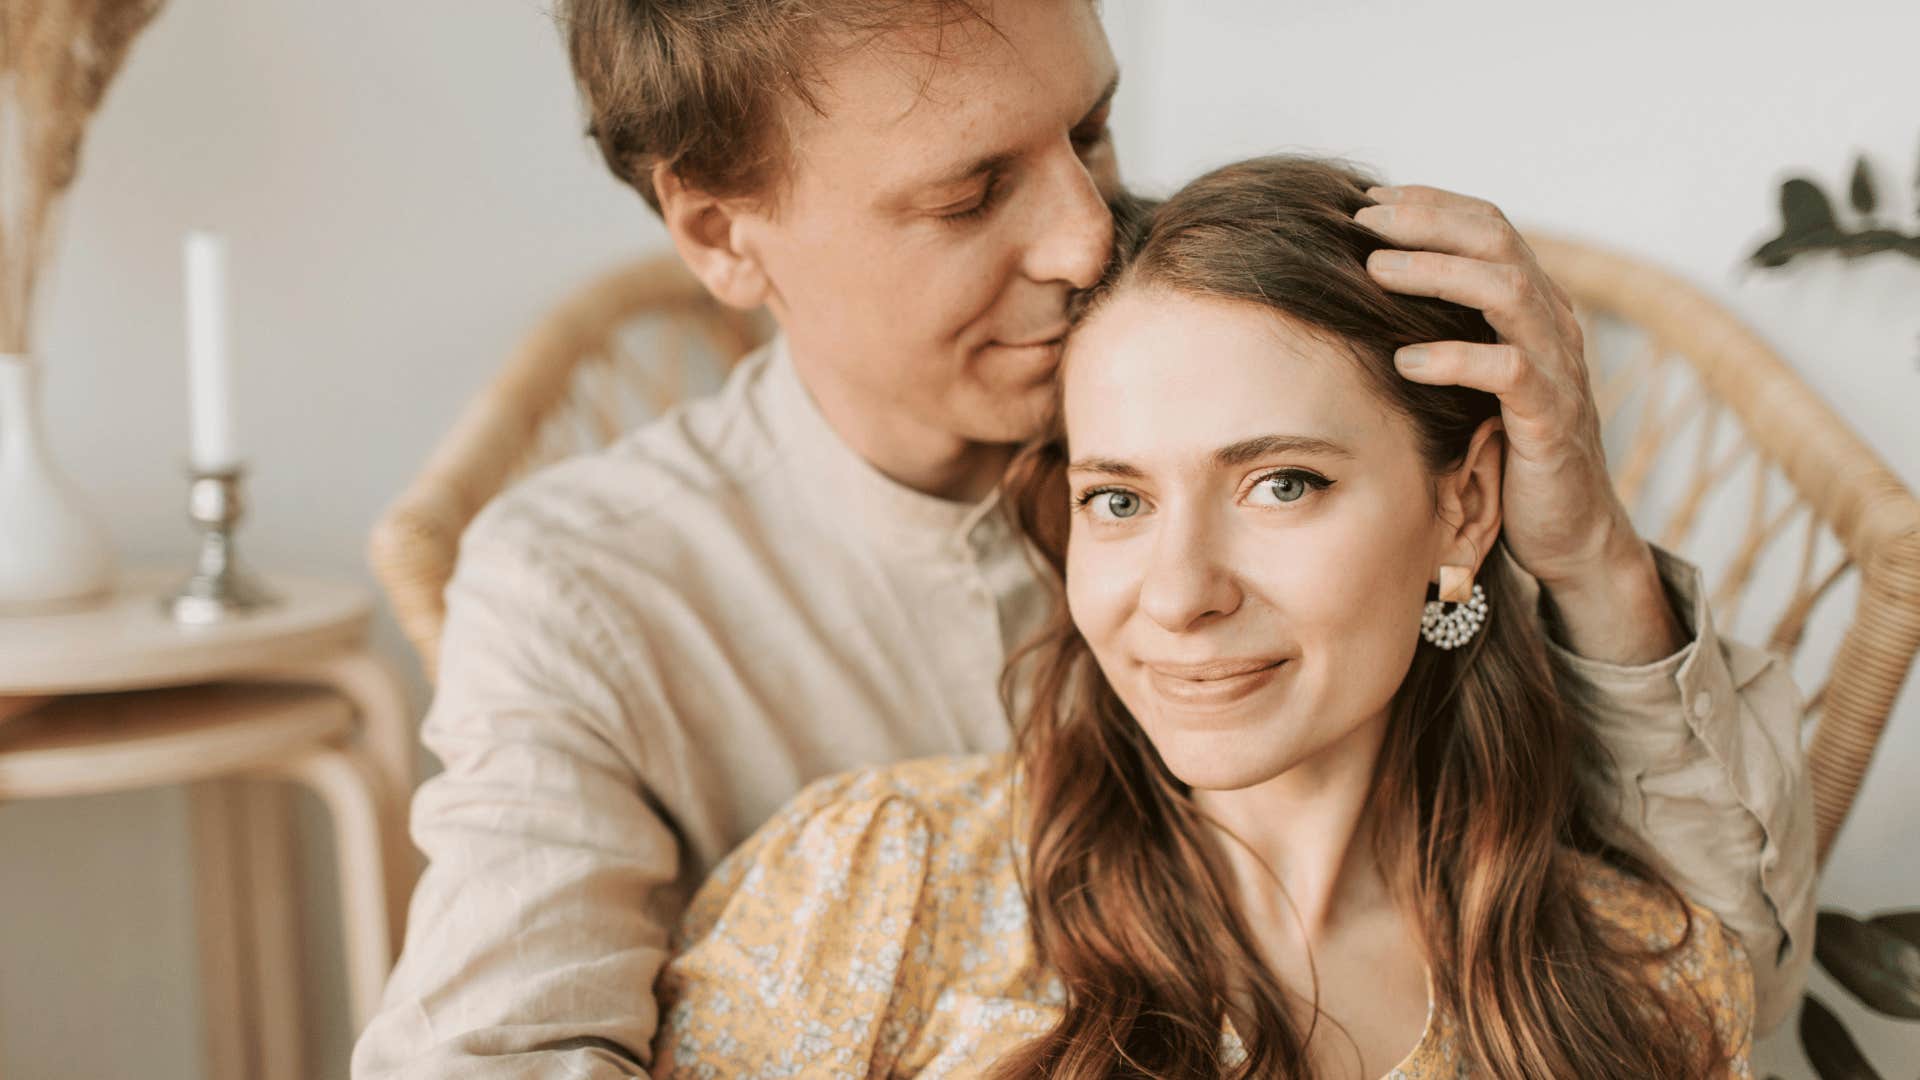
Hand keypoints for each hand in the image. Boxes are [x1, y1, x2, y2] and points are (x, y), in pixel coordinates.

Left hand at [1354, 185, 1681, 663]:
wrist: (1567, 529)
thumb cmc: (1506, 447)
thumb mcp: (1474, 377)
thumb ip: (1446, 329)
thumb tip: (1366, 287)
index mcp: (1535, 305)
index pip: (1488, 225)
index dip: (1430, 204)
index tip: (1368, 199)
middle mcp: (1553, 324)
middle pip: (1497, 241)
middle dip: (1427, 222)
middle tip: (1363, 221)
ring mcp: (1558, 369)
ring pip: (1507, 292)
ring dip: (1437, 273)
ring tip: (1376, 271)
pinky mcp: (1550, 421)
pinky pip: (1511, 373)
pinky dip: (1456, 359)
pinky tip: (1406, 359)